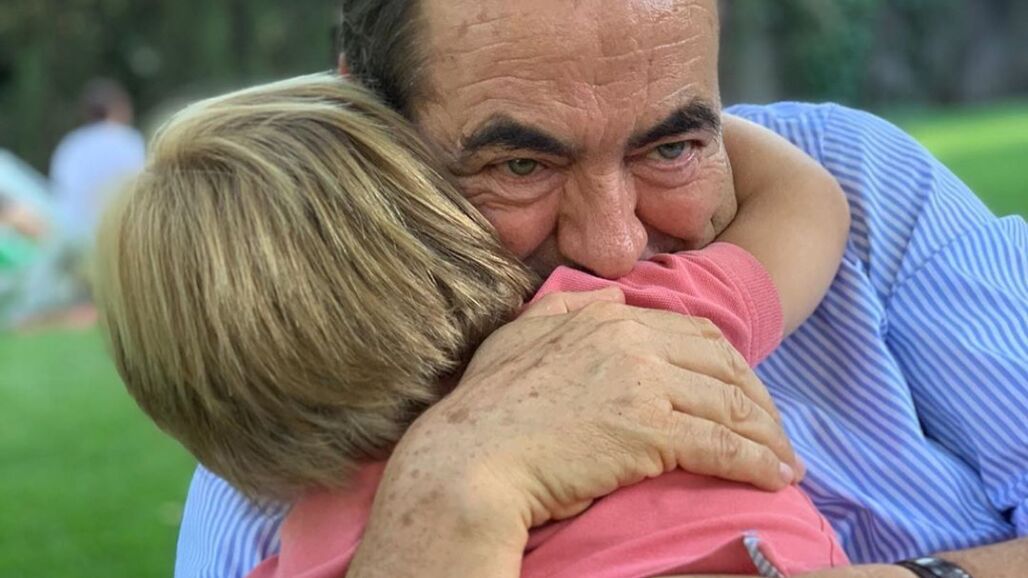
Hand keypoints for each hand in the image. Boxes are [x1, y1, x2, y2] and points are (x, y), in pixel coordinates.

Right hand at [395, 286, 798, 527]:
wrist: (468, 458)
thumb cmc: (485, 408)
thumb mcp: (519, 336)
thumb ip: (566, 308)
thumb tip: (609, 294)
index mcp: (605, 315)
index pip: (692, 333)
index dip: (729, 366)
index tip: (743, 395)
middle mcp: (631, 338)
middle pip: (722, 364)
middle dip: (758, 400)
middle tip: (773, 430)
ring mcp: (643, 382)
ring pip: (729, 405)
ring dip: (766, 436)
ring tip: (783, 463)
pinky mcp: (651, 431)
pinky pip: (723, 445)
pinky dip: (757, 463)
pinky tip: (773, 479)